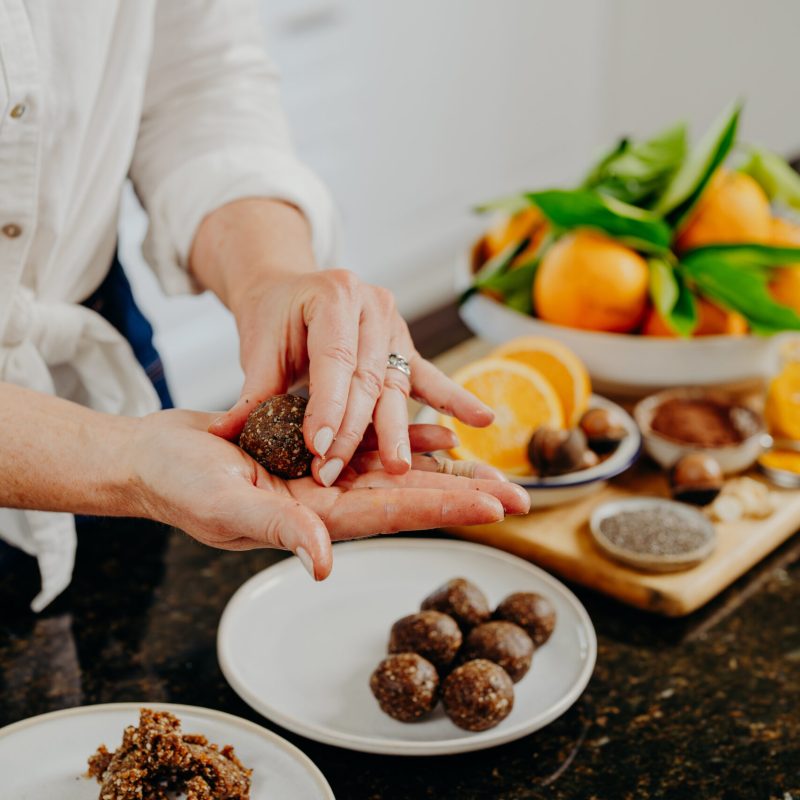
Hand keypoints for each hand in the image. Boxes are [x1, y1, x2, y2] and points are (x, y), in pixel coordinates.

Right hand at [132, 411, 528, 578]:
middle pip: (410, 496)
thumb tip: (324, 563)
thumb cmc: (179, 486)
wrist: (155, 458)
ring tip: (490, 463)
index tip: (495, 508)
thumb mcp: (226, 508)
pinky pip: (368, 441)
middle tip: (520, 495)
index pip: (395, 514)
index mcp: (315, 520)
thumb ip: (279, 531)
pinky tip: (435, 430)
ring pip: (396, 469)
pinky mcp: (313, 446)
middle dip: (465, 495)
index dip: (447, 509)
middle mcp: (328, 500)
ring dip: (443, 466)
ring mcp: (323, 474)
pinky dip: (402, 436)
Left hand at [208, 269, 493, 485]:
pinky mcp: (405, 346)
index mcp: (333, 295)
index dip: (328, 408)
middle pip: (368, 379)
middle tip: (338, 472)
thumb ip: (254, 391)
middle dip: (354, 431)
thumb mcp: (259, 347)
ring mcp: (395, 324)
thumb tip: (226, 434)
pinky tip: (482, 420)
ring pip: (395, 385)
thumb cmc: (275, 317)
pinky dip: (454, 400)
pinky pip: (429, 377)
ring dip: (397, 431)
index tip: (318, 450)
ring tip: (401, 467)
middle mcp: (371, 305)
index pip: (334, 360)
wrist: (293, 289)